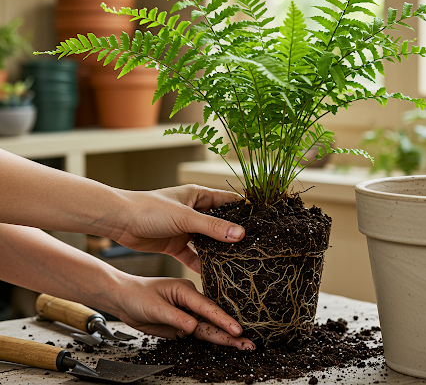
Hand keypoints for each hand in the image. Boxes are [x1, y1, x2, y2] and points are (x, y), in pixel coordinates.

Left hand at [112, 184, 242, 272]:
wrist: (121, 222)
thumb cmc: (150, 209)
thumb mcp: (186, 218)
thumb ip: (213, 227)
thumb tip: (240, 234)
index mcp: (198, 196)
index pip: (228, 201)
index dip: (244, 210)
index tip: (261, 221)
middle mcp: (194, 211)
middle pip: (220, 223)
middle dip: (233, 234)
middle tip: (252, 246)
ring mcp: (185, 228)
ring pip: (208, 240)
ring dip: (218, 250)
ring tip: (237, 262)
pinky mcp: (175, 243)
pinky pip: (193, 255)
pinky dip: (202, 263)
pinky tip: (213, 273)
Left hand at [115, 275, 254, 349]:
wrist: (125, 299)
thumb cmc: (138, 296)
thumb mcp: (155, 307)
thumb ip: (176, 317)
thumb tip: (193, 327)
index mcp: (186, 290)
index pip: (208, 308)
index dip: (223, 320)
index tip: (237, 330)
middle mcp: (190, 300)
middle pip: (213, 319)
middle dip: (231, 331)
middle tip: (248, 342)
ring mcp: (187, 311)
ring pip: (208, 327)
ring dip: (223, 337)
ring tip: (242, 346)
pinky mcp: (183, 322)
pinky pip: (198, 332)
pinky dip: (211, 338)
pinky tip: (225, 343)